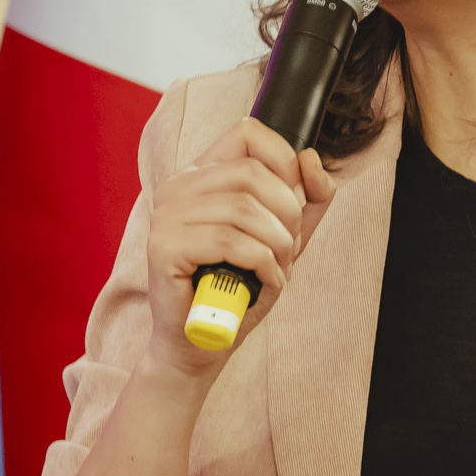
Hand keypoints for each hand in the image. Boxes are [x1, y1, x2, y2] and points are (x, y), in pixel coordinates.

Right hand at [144, 118, 335, 373]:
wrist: (200, 342)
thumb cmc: (237, 288)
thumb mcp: (283, 237)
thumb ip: (307, 199)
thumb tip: (312, 159)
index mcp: (202, 175)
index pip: (247, 133)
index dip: (283, 161)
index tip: (294, 202)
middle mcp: (178, 186)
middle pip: (252, 173)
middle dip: (287, 214)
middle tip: (288, 250)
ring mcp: (166, 215)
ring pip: (244, 209)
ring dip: (278, 245)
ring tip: (277, 269)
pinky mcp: (164, 246)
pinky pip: (230, 242)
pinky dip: (262, 264)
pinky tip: (264, 281)